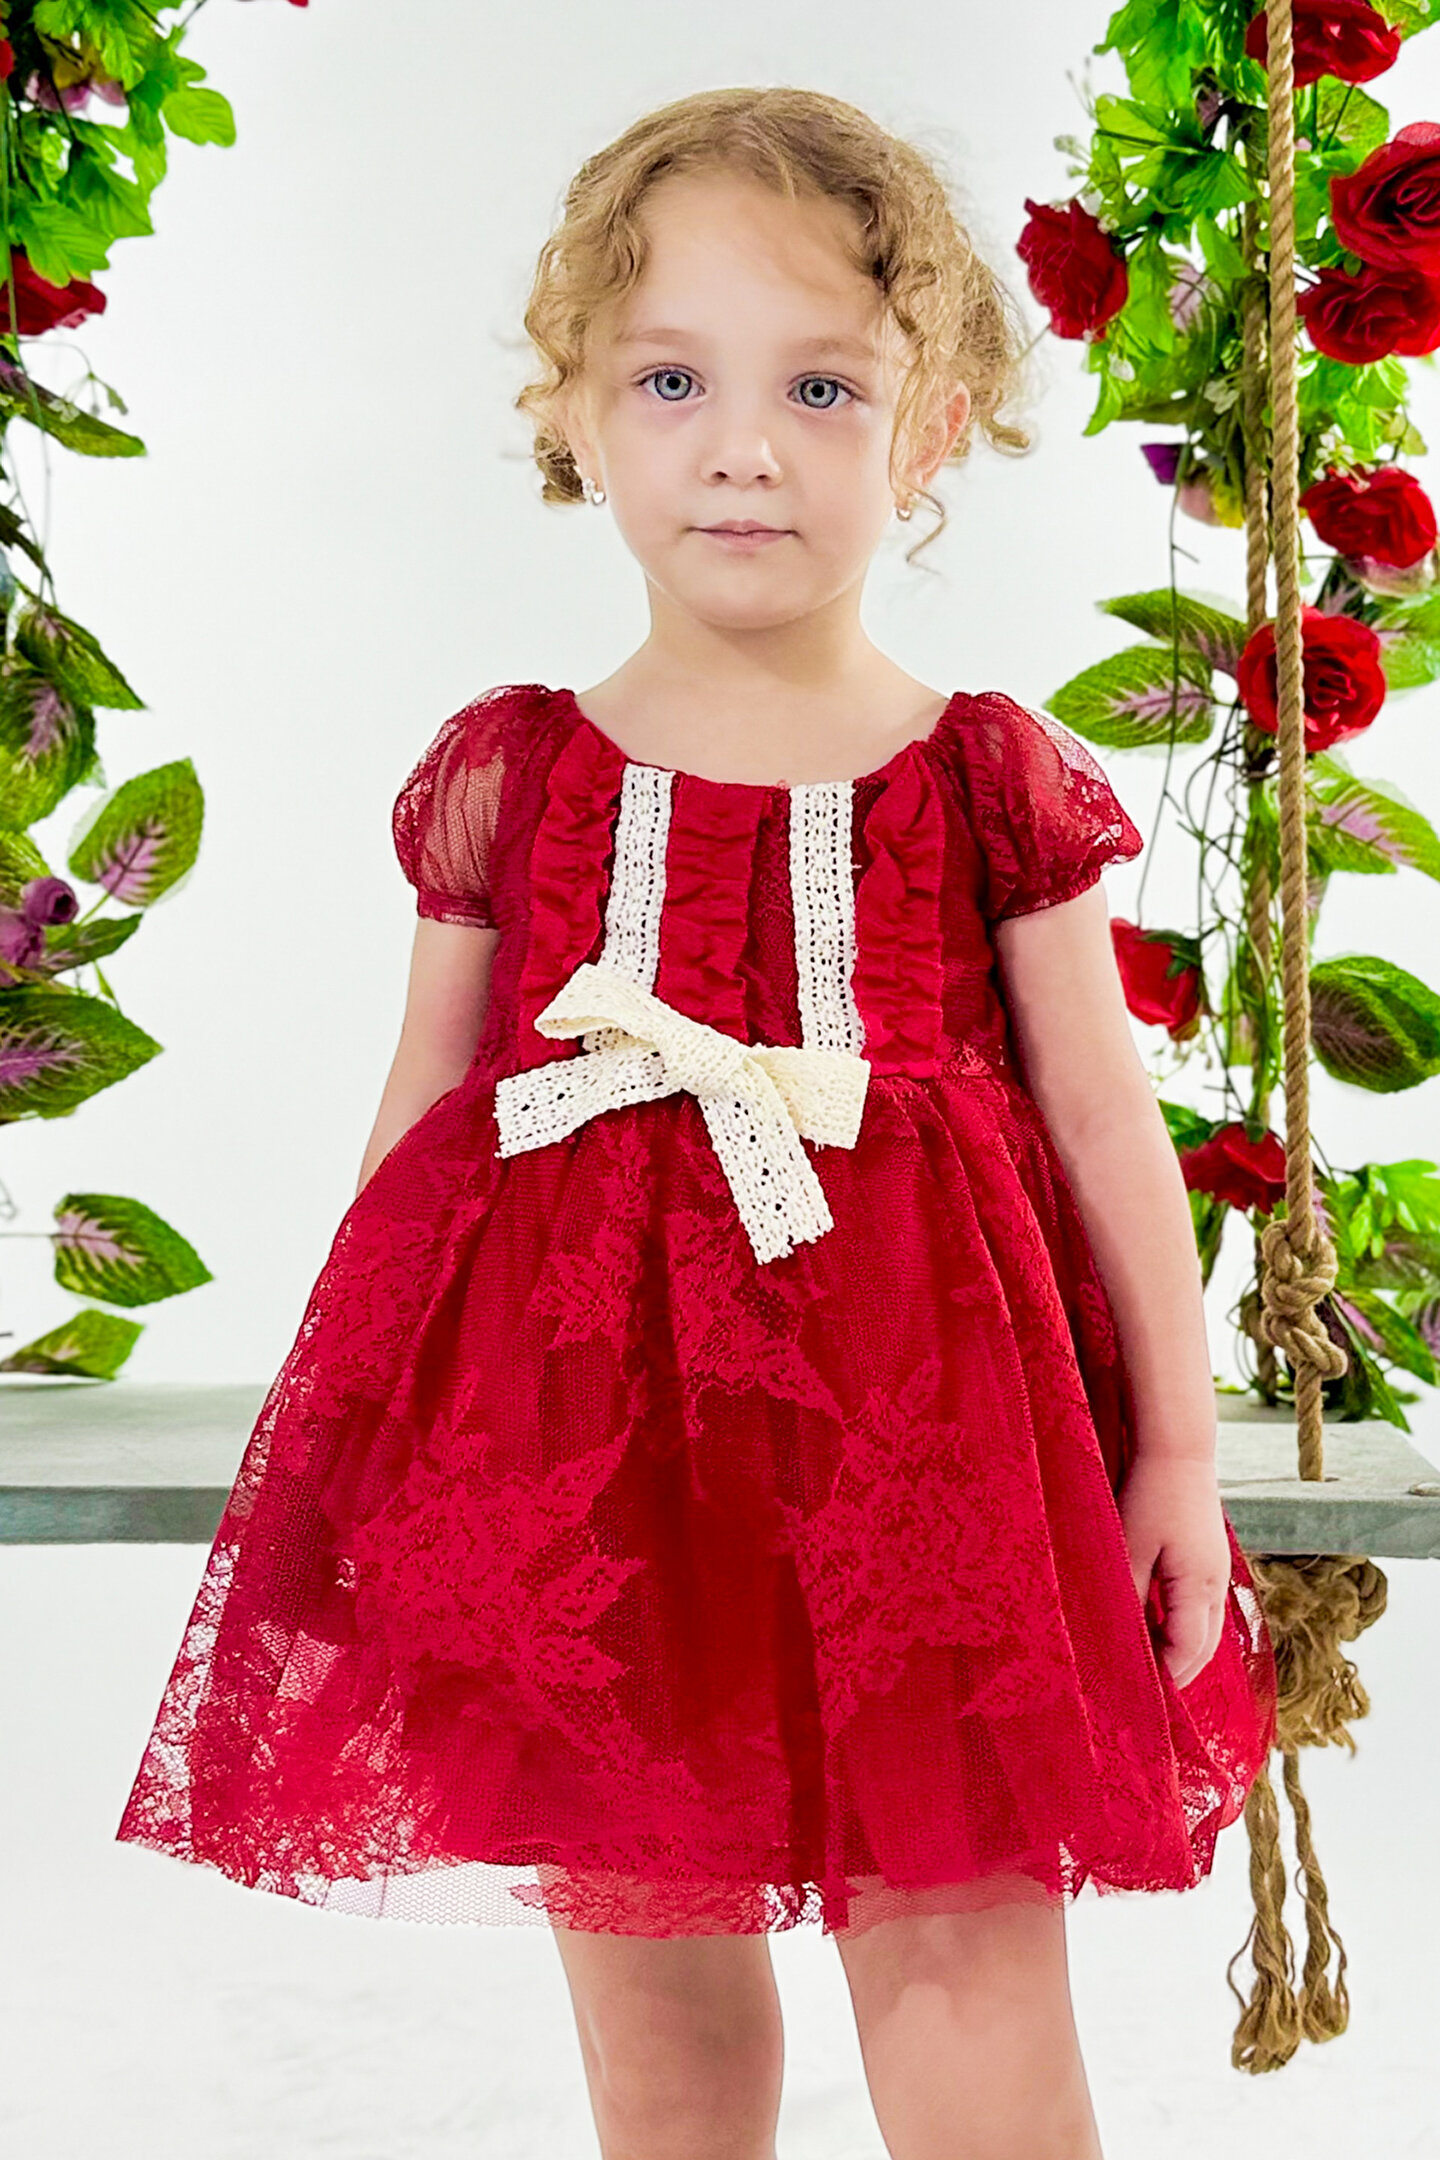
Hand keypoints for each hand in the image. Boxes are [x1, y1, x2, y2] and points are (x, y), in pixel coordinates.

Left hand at [1116, 1453, 1231, 1689]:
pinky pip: (1199, 1609)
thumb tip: (1123, 1643)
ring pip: (1204, 1631)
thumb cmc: (1149, 1495)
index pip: (1186, 1653)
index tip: (1134, 1697)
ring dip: (1178, 1652)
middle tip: (1141, 1693)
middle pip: (1202, 1650)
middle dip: (1175, 1675)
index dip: (1163, 1679)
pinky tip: (1152, 1628)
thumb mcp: (1129, 1550)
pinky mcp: (1208, 1560)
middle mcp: (1216, 1586)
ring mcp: (1216, 1572)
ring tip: (1144, 1666)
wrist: (1178, 1448)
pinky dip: (1180, 1628)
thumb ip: (1128, 1599)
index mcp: (1199, 1587)